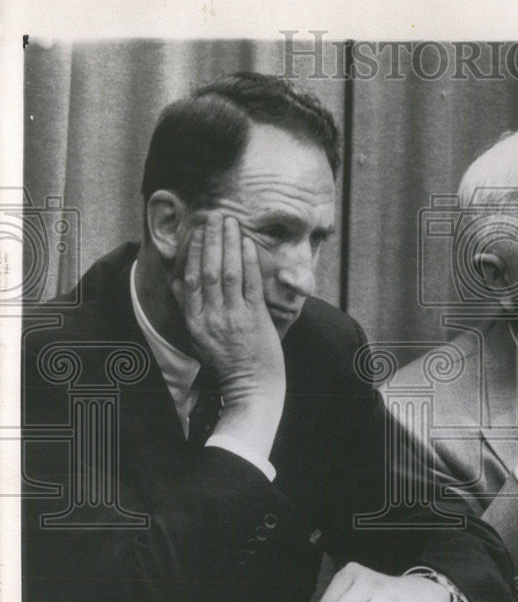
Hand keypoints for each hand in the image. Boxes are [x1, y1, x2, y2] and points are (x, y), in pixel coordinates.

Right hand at [171, 213, 285, 457]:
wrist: (252, 386)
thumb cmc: (227, 360)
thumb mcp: (199, 336)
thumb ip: (189, 309)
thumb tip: (178, 281)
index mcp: (195, 321)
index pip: (189, 279)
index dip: (192, 252)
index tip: (196, 231)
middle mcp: (211, 318)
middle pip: (207, 270)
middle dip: (210, 239)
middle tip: (214, 215)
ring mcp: (234, 317)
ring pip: (227, 272)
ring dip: (228, 243)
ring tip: (230, 221)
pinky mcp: (256, 319)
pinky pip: (250, 284)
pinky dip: (248, 261)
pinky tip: (247, 243)